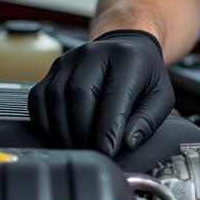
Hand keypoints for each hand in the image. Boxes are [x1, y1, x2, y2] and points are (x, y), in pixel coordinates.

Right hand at [27, 29, 173, 153]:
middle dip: (83, 131)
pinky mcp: (53, 68)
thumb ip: (147, 120)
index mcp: (127, 58)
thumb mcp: (160, 96)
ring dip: (63, 130)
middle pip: (79, 94)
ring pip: (55, 97)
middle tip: (92, 150)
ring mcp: (70, 59)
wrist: (127, 48)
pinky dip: (45, 122)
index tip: (108, 151)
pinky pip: (39, 98)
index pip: (113, 95)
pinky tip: (60, 134)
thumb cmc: (144, 76)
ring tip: (78, 145)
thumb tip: (127, 142)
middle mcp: (94, 53)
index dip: (108, 128)